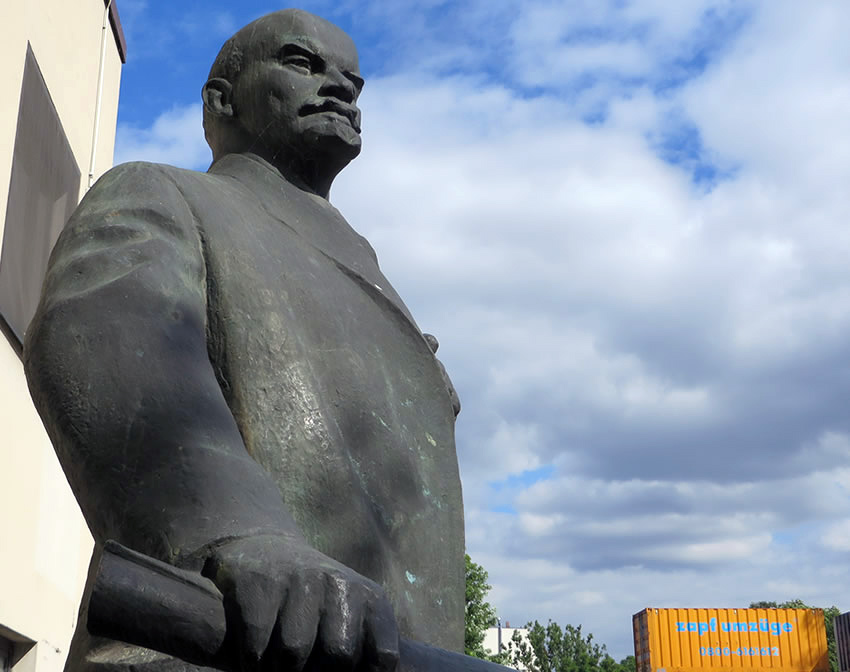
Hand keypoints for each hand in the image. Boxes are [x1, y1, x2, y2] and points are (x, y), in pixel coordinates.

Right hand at [201, 534, 398, 671]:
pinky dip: (252, 662)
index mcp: (371, 600)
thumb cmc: (314, 603)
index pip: (384, 654)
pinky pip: (257, 644)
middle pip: (339, 656)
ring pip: (293, 653)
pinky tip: (254, 656)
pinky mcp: (262, 583)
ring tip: (276, 666)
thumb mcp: (350, 617)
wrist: (264, 550)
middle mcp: (340, 585)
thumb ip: (364, 652)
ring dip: (279, 671)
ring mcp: (301, 580)